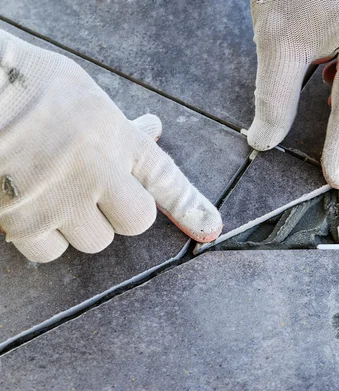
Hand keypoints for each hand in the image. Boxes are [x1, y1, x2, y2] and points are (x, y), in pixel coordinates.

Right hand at [0, 30, 221, 262]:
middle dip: (121, 212)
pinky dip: (43, 238)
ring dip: (81, 226)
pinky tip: (30, 208)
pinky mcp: (23, 222)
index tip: (210, 227)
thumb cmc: (31, 86)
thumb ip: (122, 124)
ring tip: (56, 194)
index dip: (192, 207)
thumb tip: (152, 128)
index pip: (166, 179)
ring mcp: (62, 200)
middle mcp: (98, 172)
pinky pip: (51, 252)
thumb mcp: (88, 98)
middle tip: (97, 193)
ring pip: (94, 240)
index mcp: (118, 137)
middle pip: (135, 221)